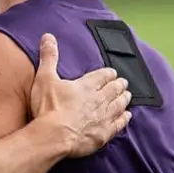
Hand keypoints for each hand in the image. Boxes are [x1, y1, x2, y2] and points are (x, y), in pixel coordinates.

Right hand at [29, 33, 131, 157]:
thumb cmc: (49, 107)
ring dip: (124, 99)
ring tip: (128, 95)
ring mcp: (103, 117)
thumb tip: (48, 36)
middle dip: (119, 85)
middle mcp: (98, 99)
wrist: (54, 135)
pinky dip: (124, 119)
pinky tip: (127, 116)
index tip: (112, 72)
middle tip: (124, 82)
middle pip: (113, 90)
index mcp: (86, 85)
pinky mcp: (103, 134)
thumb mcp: (45, 77)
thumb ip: (49, 57)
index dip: (108, 73)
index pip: (102, 76)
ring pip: (118, 105)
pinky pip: (118, 124)